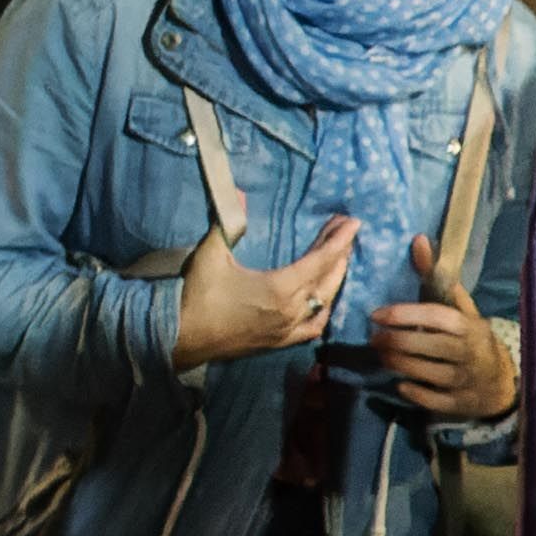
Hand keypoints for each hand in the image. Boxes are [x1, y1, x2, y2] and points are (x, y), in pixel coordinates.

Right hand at [168, 212, 355, 371]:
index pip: (319, 260)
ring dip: (335, 279)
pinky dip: (323, 310)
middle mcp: (291, 310)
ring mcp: (288, 329)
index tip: (354, 223)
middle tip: (346, 232)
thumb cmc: (197, 295)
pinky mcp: (280, 342)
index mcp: (280, 288)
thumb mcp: (210, 254)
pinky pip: (313, 327)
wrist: (181, 337)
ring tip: (339, 260)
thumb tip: (239, 193)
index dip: (338, 240)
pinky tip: (323, 301)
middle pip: (327, 279)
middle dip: (339, 253)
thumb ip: (227, 223)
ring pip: (325, 302)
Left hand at [373, 233, 517, 417]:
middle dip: (394, 342)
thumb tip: (418, 239)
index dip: (403, 314)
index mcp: (467, 325)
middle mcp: (468, 351)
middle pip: (427, 346)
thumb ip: (435, 277)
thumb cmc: (469, 336)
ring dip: (397, 364)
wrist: (500, 380)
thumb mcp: (458, 307)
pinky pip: (431, 399)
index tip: (375, 314)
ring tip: (381, 356)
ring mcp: (465, 379)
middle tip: (373, 339)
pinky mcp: (460, 403)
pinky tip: (399, 383)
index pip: (435, 316)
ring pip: (425, 372)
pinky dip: (413, 391)